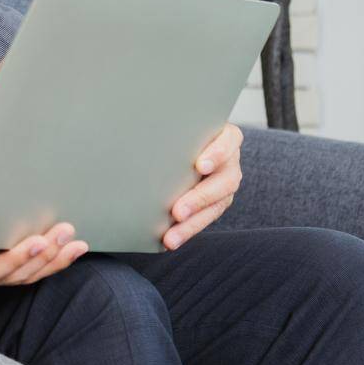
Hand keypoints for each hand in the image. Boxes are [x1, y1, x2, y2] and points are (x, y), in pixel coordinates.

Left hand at [164, 122, 242, 250]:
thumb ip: (172, 129)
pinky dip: (187, 230)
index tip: (200, 166)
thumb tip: (132, 131)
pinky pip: (205, 219)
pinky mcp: (217, 201)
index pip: (228, 141)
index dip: (216, 154)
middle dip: (199, 198)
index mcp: (226, 137)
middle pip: (224, 181)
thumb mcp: (182, 126)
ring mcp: (226, 182)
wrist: (188, 142)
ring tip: (171, 236)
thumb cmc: (181, 130)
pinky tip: (171, 239)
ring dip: (192, 224)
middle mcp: (230, 161)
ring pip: (215, 206)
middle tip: (177, 211)